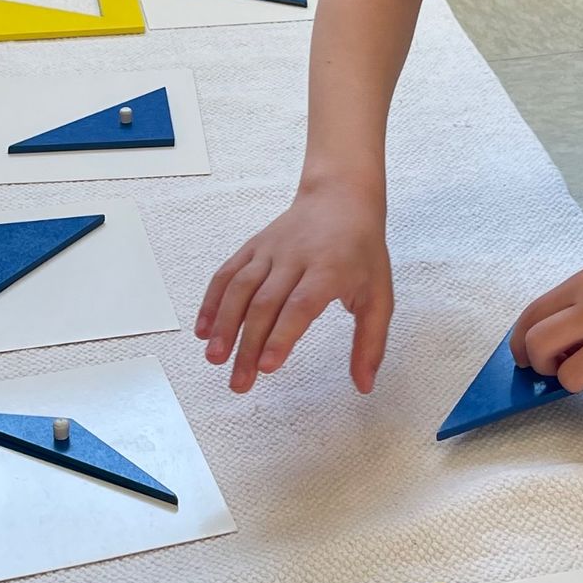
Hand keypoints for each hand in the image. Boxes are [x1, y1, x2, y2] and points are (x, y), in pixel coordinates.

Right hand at [196, 184, 393, 393]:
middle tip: (240, 382)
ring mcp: (270, 250)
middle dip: (248, 346)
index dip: (282, 336)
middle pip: (265, 304)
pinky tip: (204, 330)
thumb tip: (364, 385)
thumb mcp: (379, 296)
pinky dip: (213, 301)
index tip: (267, 367)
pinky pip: (228, 274)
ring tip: (214, 358)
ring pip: (240, 288)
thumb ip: (371, 342)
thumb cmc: (362, 251)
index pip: (300, 305)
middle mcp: (295, 258)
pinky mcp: (253, 247)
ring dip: (224, 324)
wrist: (341, 197)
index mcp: (329, 269)